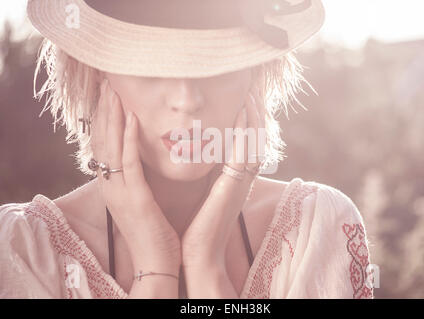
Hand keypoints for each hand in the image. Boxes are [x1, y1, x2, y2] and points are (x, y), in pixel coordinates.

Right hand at [90, 79, 180, 271]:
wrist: (156, 261)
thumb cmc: (154, 231)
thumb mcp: (141, 201)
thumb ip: (138, 179)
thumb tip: (143, 159)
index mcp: (112, 186)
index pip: (103, 146)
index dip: (104, 120)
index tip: (109, 97)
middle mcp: (109, 185)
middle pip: (101, 141)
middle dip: (104, 111)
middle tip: (107, 85)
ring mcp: (119, 191)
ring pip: (110, 146)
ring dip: (112, 116)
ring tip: (114, 92)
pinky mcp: (134, 197)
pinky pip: (128, 162)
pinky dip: (127, 138)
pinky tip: (131, 118)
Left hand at [181, 84, 265, 268]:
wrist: (200, 253)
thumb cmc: (200, 226)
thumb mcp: (207, 194)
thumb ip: (211, 175)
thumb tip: (205, 155)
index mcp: (237, 179)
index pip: (249, 142)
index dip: (250, 119)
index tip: (245, 96)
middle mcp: (244, 178)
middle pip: (257, 139)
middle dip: (256, 112)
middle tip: (252, 87)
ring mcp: (241, 182)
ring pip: (255, 143)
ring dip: (254, 116)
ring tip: (250, 92)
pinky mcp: (233, 186)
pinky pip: (243, 153)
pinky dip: (244, 132)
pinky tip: (241, 111)